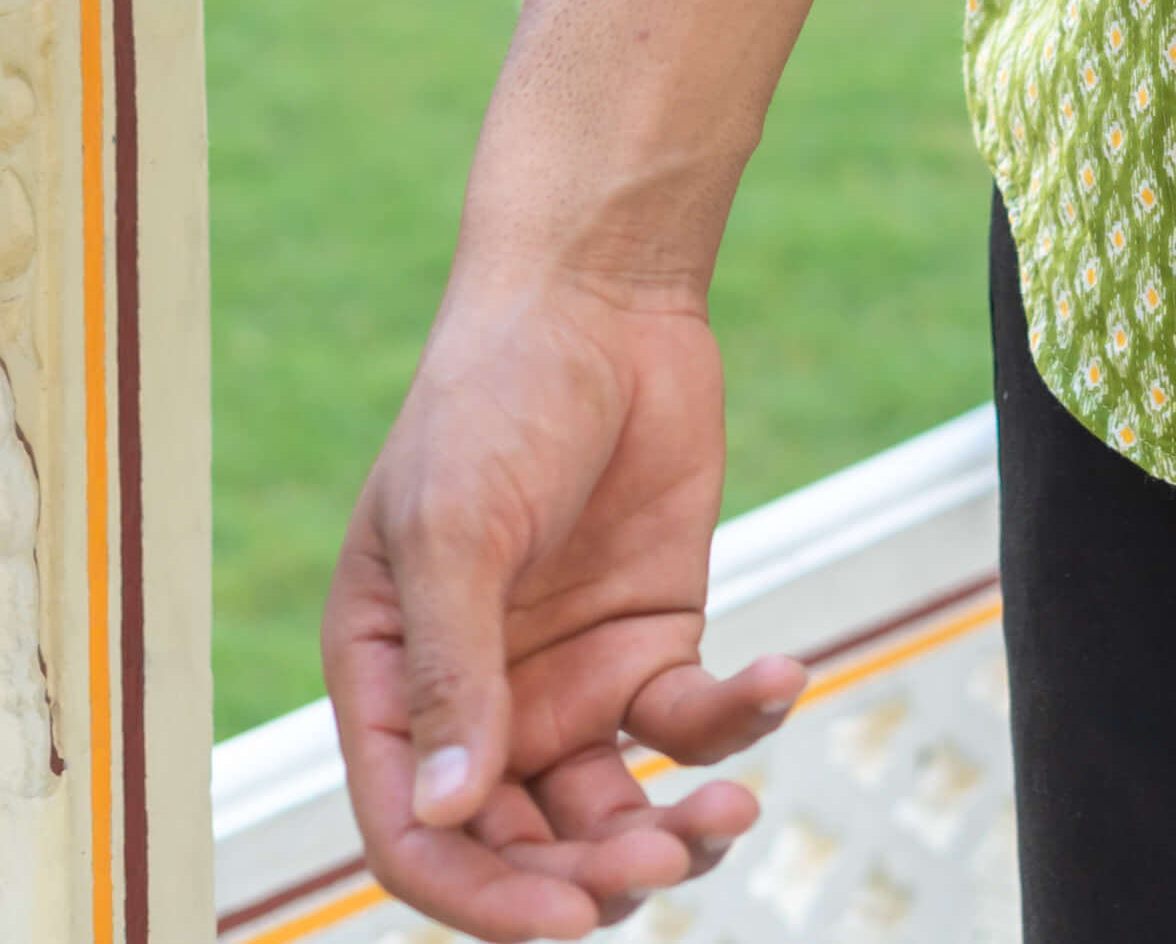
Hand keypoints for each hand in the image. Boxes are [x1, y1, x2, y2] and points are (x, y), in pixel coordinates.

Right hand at [325, 279, 805, 939]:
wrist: (600, 296)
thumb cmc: (495, 395)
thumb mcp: (453, 527)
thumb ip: (452, 672)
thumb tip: (446, 814)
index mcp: (392, 682)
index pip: (417, 835)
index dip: (480, 896)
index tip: (564, 919)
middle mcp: (478, 701)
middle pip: (520, 847)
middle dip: (585, 881)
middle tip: (658, 863)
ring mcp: (570, 676)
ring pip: (612, 815)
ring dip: (668, 836)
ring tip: (726, 816)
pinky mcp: (655, 638)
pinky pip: (692, 718)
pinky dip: (739, 718)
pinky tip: (780, 677)